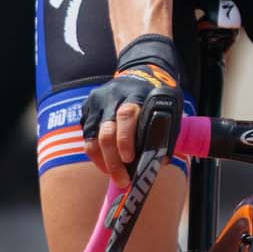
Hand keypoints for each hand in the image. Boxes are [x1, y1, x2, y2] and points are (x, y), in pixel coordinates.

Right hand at [79, 33, 183, 182]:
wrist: (139, 71)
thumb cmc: (155, 96)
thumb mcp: (166, 104)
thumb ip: (163, 129)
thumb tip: (159, 162)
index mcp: (134, 93)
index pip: (126, 115)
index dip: (126, 139)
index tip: (129, 159)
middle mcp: (111, 96)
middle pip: (106, 131)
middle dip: (113, 160)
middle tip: (122, 181)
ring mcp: (96, 103)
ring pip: (92, 137)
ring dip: (102, 161)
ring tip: (113, 176)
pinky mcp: (86, 110)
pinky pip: (87, 136)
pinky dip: (96, 154)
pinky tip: (105, 165)